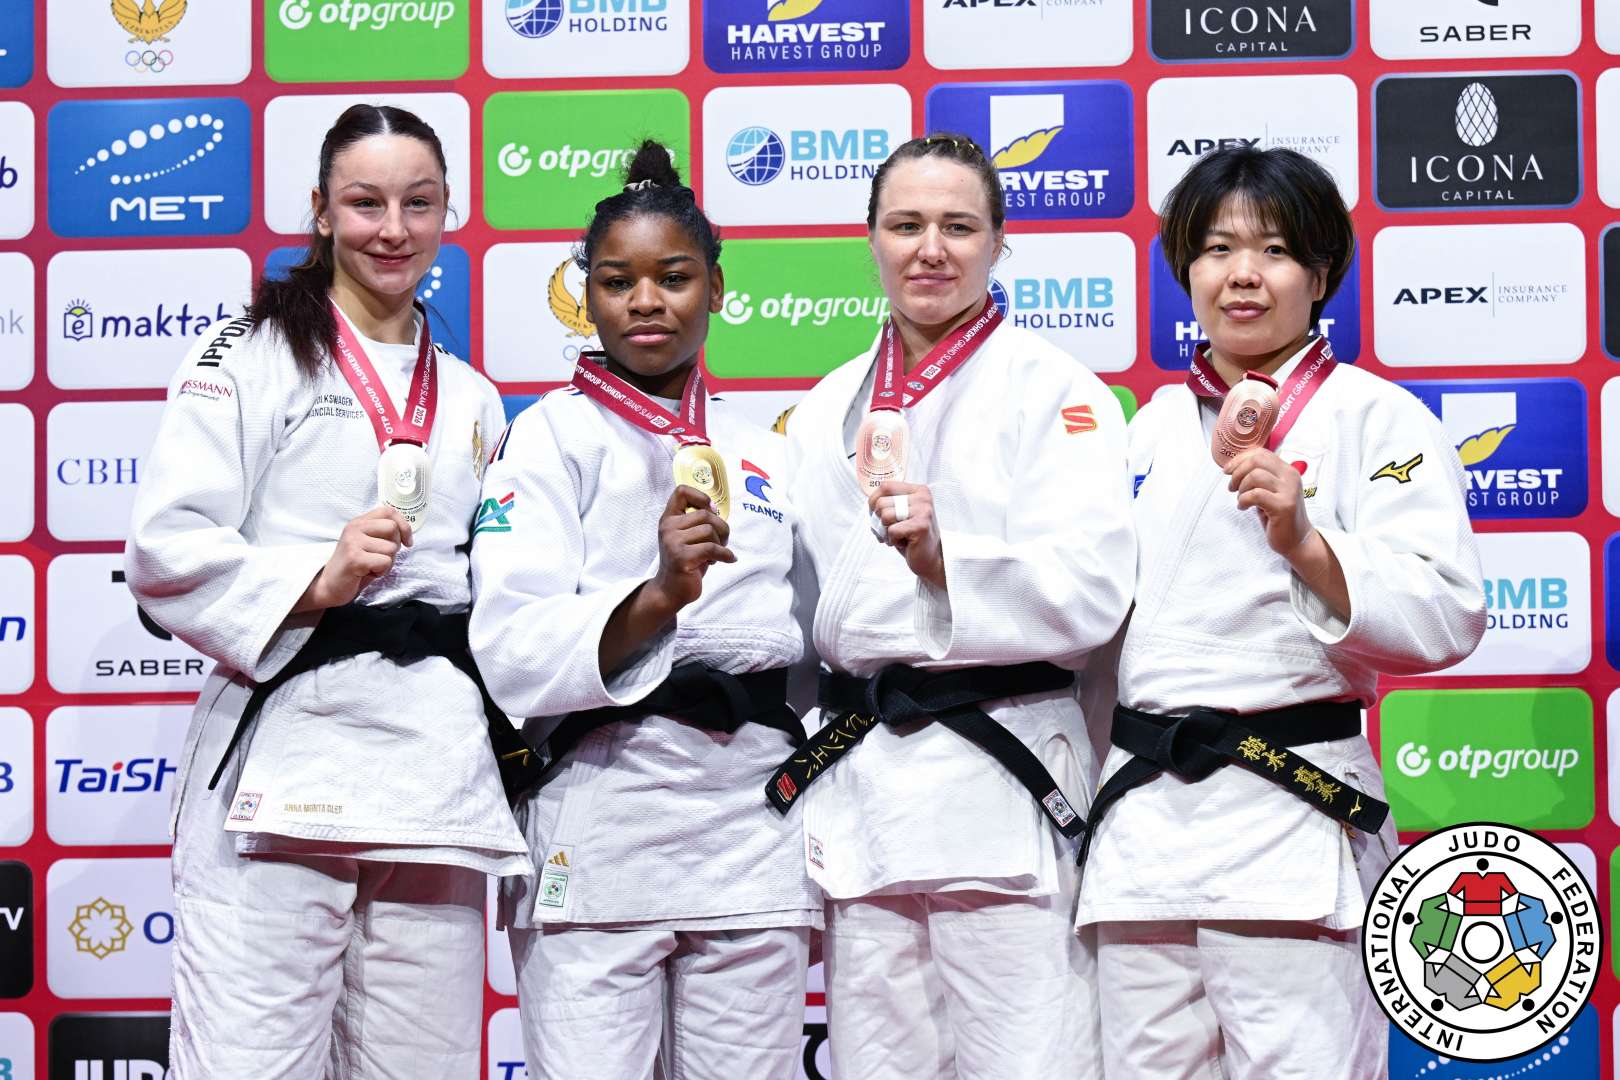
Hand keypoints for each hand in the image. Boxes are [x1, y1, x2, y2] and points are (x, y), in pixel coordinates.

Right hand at [295, 505, 413, 612]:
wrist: (330, 585)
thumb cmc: (354, 566)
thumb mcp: (367, 543)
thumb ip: (382, 533)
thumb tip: (405, 531)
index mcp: (359, 522)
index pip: (389, 511)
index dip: (404, 526)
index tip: (406, 541)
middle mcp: (354, 528)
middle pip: (392, 528)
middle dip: (395, 546)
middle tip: (381, 557)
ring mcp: (353, 542)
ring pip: (391, 548)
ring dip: (387, 563)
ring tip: (371, 566)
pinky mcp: (354, 558)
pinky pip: (385, 562)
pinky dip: (381, 572)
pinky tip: (366, 573)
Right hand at [645, 484, 735, 612]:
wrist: (670, 591)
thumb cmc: (685, 562)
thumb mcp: (687, 537)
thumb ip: (696, 522)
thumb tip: (716, 510)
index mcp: (668, 519)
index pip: (681, 492)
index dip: (701, 496)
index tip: (712, 510)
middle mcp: (668, 528)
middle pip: (705, 514)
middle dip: (721, 528)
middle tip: (722, 542)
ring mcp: (672, 542)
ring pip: (710, 531)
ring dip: (721, 543)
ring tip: (716, 554)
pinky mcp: (682, 558)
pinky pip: (712, 549)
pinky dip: (725, 555)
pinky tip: (728, 560)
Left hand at [870, 481, 944, 589]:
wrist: (930, 558)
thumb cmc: (911, 537)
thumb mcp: (901, 514)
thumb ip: (888, 503)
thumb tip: (869, 502)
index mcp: (918, 490)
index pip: (885, 486)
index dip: (873, 501)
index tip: (876, 515)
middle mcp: (923, 497)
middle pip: (881, 502)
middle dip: (878, 521)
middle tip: (890, 530)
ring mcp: (923, 511)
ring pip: (885, 516)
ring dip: (886, 532)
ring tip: (898, 537)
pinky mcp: (921, 526)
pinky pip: (892, 530)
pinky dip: (893, 540)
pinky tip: (904, 543)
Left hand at [1226, 448, 1312, 557]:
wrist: (1296, 539)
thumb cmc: (1278, 516)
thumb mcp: (1269, 491)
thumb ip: (1258, 477)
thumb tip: (1234, 466)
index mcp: (1287, 470)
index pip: (1261, 453)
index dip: (1240, 459)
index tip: (1228, 470)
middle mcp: (1290, 477)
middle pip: (1256, 461)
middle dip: (1237, 472)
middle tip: (1232, 487)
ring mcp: (1289, 491)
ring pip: (1255, 476)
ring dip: (1241, 488)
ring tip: (1241, 499)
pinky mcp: (1284, 506)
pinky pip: (1255, 495)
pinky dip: (1243, 500)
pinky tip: (1244, 507)